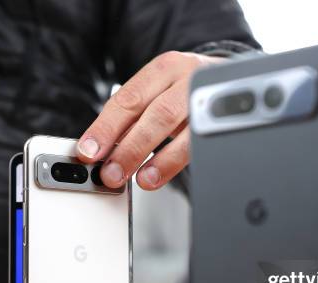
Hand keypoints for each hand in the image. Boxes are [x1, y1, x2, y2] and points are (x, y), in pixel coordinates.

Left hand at [76, 51, 221, 189]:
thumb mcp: (157, 93)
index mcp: (164, 68)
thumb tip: (102, 152)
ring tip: (141, 179)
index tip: (89, 151)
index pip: (129, 98)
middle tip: (112, 172)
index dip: (106, 127)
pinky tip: (163, 174)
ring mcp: (210, 101)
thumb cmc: (183, 91)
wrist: (227, 79)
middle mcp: (188, 80)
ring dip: (158, 160)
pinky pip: (201, 146)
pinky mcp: (223, 123)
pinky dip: (178, 163)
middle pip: (157, 114)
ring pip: (184, 131)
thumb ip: (132, 119)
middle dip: (131, 147)